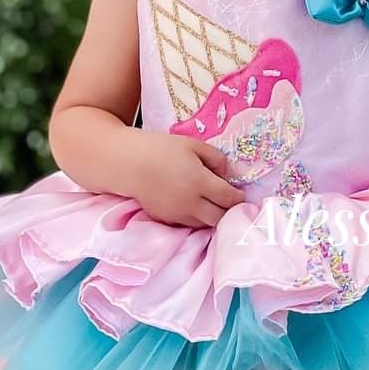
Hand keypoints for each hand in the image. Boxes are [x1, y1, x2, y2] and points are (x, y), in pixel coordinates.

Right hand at [127, 130, 245, 228]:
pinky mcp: (166, 219)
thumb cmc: (161, 148)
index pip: (229, 198)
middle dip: (228, 211)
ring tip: (212, 204)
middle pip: (220, 218)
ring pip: (205, 224)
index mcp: (200, 181)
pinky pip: (188, 224)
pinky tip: (194, 205)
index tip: (240, 194)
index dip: (239, 198)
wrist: (128, 164)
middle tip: (228, 202)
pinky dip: (196, 218)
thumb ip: (217, 160)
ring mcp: (177, 214)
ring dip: (212, 216)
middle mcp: (191, 202)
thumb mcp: (193, 145)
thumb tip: (228, 176)